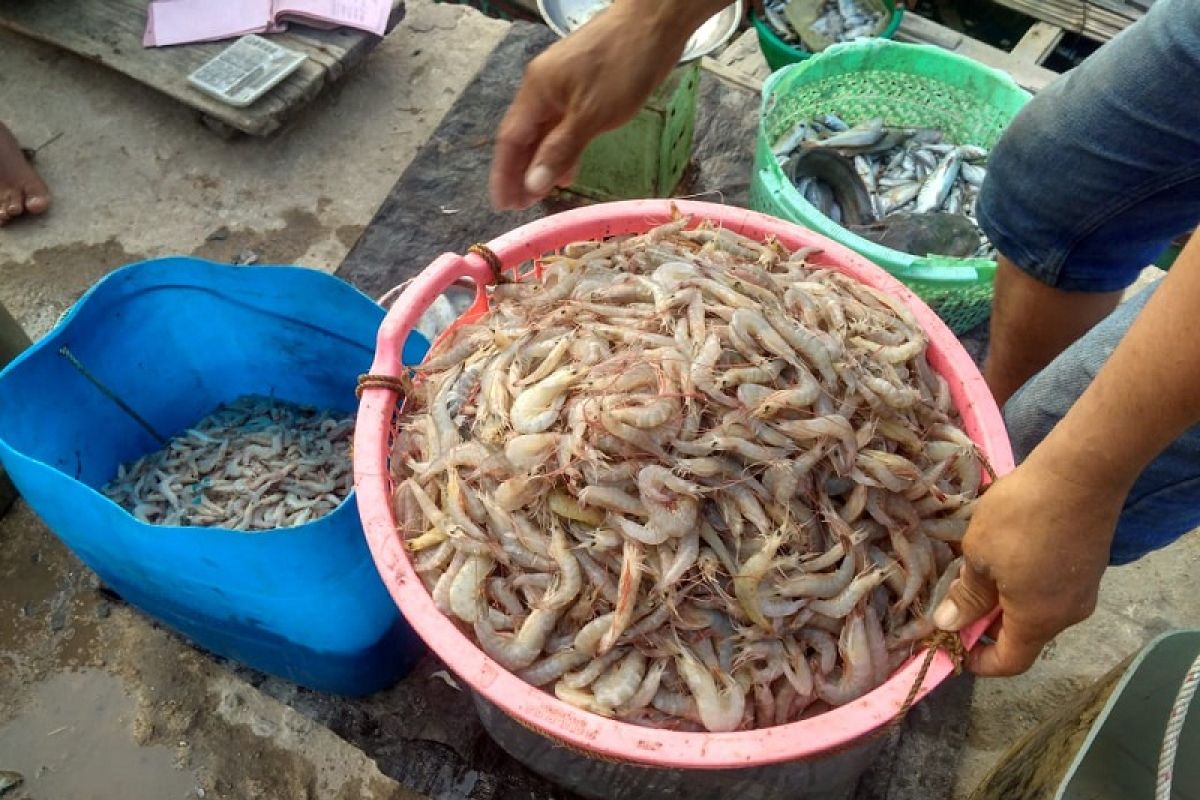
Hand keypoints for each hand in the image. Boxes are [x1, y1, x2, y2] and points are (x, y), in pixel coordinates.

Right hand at [489, 2, 692, 209]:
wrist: (655, 22)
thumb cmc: (623, 66)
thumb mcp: (591, 116)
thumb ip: (560, 150)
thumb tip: (532, 185)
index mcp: (537, 92)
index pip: (510, 140)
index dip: (505, 175)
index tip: (504, 206)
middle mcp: (543, 88)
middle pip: (523, 137)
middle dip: (519, 173)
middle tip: (520, 207)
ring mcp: (563, 85)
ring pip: (544, 131)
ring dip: (541, 163)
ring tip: (541, 195)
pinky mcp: (584, 86)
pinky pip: (563, 123)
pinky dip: (562, 147)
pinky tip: (569, 168)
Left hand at [932, 452, 1120, 675]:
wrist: (1081, 473)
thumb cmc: (1021, 516)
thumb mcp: (980, 554)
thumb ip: (967, 594)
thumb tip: (950, 624)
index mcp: (1037, 620)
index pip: (1010, 663)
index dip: (979, 661)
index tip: (953, 644)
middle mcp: (1067, 614)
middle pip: (1024, 637)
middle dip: (987, 626)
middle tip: (957, 602)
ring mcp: (1084, 590)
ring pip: (1038, 611)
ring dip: (1006, 602)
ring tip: (979, 574)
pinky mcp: (1090, 566)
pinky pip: (1051, 590)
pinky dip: (1025, 586)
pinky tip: (1008, 557)